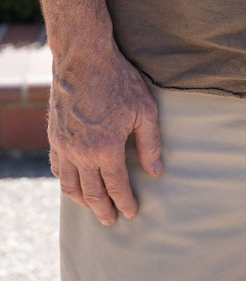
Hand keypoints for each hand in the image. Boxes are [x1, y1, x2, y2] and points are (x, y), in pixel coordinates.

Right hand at [48, 44, 162, 224]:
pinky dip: (65, 182)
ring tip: (93, 208)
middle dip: (103, 210)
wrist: (84, 58)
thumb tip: (156, 172)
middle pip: (92, 193)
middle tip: (111, 221)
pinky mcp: (54, 137)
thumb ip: (150, 144)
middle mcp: (81, 154)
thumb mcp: (144, 110)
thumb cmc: (118, 80)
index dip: (125, 202)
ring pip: (70, 186)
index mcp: (106, 149)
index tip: (132, 213)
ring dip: (83, 202)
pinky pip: (58, 168)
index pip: (117, 186)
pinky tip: (74, 184)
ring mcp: (64, 146)